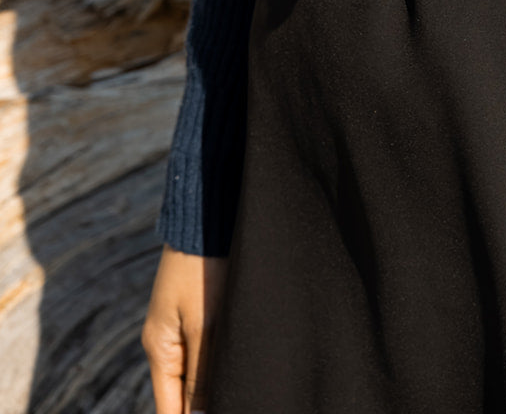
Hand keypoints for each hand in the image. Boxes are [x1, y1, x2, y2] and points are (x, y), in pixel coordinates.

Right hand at [141, 244, 228, 413]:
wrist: (206, 216)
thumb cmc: (203, 267)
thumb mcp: (205, 323)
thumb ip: (201, 373)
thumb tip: (200, 413)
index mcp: (161, 349)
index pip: (169, 409)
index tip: (221, 413)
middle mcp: (165, 342)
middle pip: (181, 393)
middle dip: (204, 405)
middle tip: (237, 399)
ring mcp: (179, 326)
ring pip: (196, 371)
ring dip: (213, 384)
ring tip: (240, 388)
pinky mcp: (196, 311)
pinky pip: (204, 349)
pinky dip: (217, 361)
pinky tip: (237, 363)